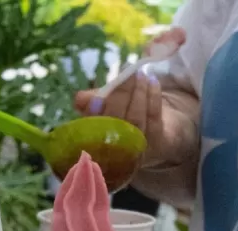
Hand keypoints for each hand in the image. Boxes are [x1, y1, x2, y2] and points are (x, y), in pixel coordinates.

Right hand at [74, 28, 188, 167]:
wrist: (151, 128)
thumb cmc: (120, 114)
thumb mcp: (103, 105)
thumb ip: (91, 101)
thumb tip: (80, 99)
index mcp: (94, 144)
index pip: (91, 130)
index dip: (93, 114)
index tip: (96, 97)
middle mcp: (115, 152)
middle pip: (117, 124)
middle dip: (120, 95)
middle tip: (126, 70)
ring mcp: (137, 150)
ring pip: (136, 121)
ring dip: (138, 94)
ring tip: (140, 74)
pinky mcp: (157, 144)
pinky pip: (154, 119)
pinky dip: (153, 98)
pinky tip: (152, 82)